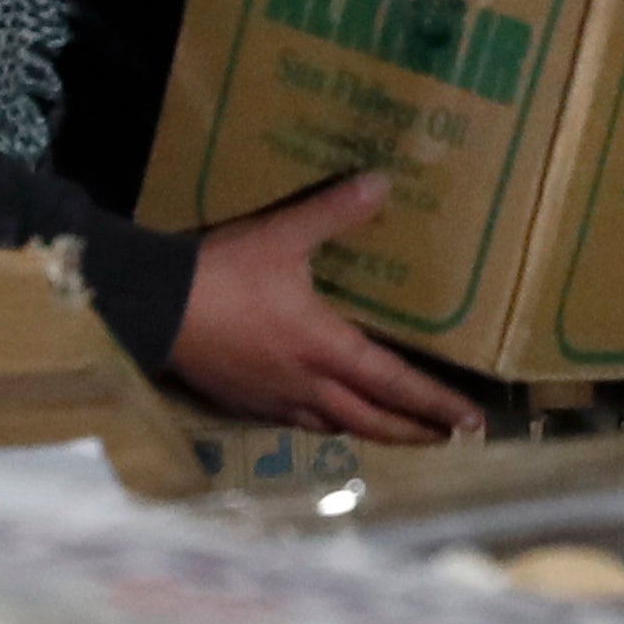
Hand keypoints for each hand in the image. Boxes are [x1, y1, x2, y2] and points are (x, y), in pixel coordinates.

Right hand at [170, 176, 486, 444]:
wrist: (153, 308)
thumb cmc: (223, 274)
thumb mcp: (282, 235)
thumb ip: (334, 211)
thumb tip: (383, 182)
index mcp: (325, 348)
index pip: (395, 383)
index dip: (435, 403)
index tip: (471, 423)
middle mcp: (308, 385)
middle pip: (372, 421)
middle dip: (414, 432)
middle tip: (447, 440)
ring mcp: (274, 400)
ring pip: (336, 427)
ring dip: (371, 432)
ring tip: (394, 433)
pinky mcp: (243, 403)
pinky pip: (296, 424)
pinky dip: (323, 425)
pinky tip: (323, 418)